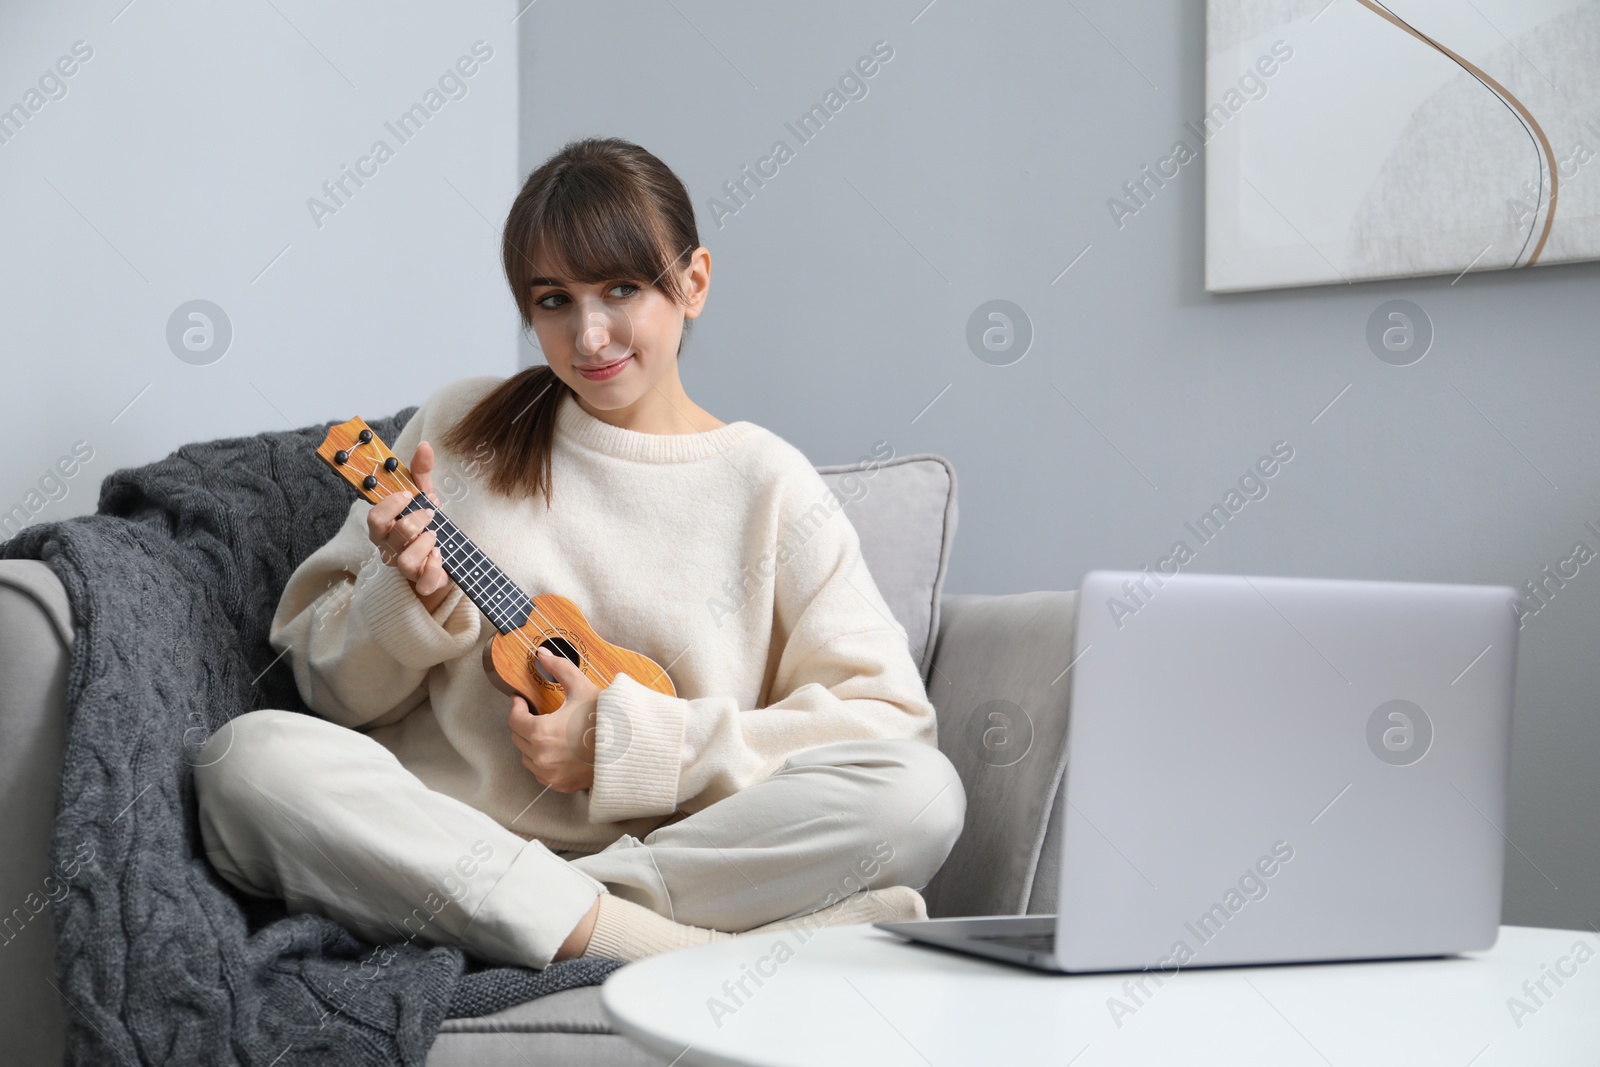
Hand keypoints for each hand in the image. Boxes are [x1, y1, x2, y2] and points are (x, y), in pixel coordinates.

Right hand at [365, 440, 454, 611]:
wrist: (444, 558)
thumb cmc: (427, 526)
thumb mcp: (424, 497)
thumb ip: (421, 473)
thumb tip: (425, 445)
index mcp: (385, 528)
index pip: (374, 517)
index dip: (389, 505)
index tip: (407, 495)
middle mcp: (389, 548)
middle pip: (390, 535)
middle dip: (413, 520)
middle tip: (430, 513)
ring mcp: (404, 569)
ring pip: (405, 560)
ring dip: (424, 544)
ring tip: (436, 536)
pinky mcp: (422, 583)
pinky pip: (423, 582)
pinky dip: (434, 568)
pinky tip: (441, 556)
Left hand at [508, 647, 599, 792]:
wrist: (631, 749)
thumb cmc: (607, 720)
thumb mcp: (583, 689)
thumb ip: (560, 668)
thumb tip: (542, 654)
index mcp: (541, 732)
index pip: (515, 719)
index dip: (517, 706)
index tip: (521, 699)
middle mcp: (541, 757)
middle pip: (518, 738)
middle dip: (524, 723)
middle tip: (535, 712)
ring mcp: (550, 774)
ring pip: (527, 757)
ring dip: (531, 743)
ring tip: (546, 730)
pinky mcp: (560, 785)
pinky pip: (540, 773)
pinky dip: (543, 761)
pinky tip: (556, 749)